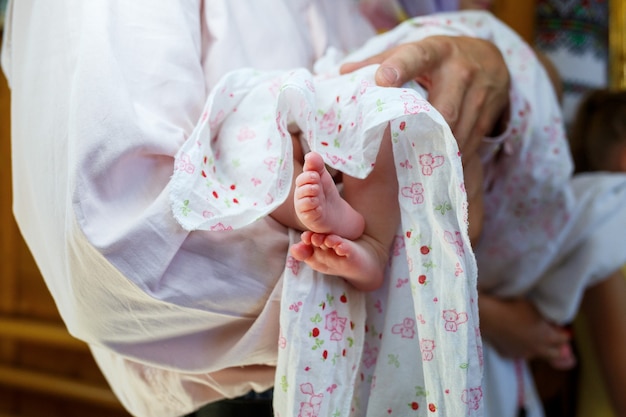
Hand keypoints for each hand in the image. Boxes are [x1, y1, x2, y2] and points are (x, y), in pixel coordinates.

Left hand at [340, 35, 509, 158]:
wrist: (490, 58)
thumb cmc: (438, 59)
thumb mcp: (413, 52)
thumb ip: (378, 62)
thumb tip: (342, 73)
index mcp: (435, 51)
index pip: (416, 57)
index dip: (400, 68)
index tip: (382, 80)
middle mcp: (461, 69)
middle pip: (443, 109)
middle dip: (424, 132)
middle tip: (402, 147)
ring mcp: (480, 91)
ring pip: (458, 130)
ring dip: (437, 149)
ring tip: (419, 160)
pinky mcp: (491, 111)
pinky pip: (472, 140)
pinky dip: (453, 153)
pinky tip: (440, 159)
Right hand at [478, 294, 574, 368]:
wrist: (489, 317)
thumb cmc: (513, 307)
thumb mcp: (534, 308)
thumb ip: (544, 317)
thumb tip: (551, 321)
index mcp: (547, 337)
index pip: (564, 339)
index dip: (563, 333)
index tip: (559, 328)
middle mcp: (538, 349)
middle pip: (556, 354)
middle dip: (556, 347)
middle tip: (551, 338)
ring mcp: (523, 354)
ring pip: (536, 354)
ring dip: (536, 347)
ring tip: (528, 335)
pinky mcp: (509, 355)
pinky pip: (518, 352)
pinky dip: (519, 347)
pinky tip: (512, 336)